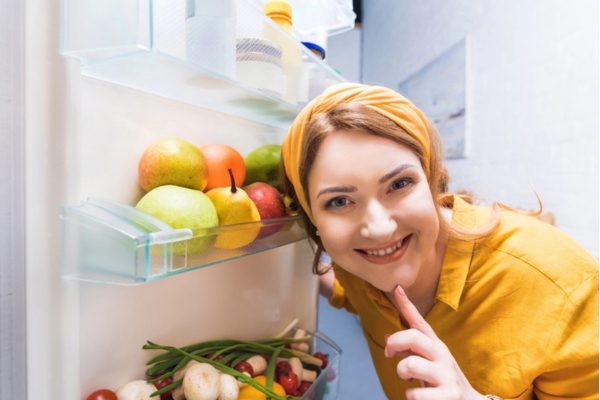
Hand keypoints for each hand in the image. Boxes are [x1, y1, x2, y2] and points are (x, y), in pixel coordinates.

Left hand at [384, 285, 485, 399]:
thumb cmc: (443, 381)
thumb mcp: (428, 362)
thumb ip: (409, 350)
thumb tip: (387, 335)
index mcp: (436, 346)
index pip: (419, 322)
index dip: (407, 305)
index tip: (397, 288)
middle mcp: (442, 356)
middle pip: (413, 337)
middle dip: (394, 343)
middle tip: (390, 355)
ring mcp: (446, 376)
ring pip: (409, 366)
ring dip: (402, 374)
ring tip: (410, 381)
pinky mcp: (448, 396)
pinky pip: (414, 394)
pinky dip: (412, 397)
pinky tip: (422, 398)